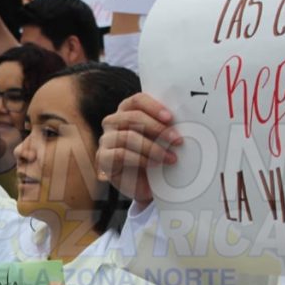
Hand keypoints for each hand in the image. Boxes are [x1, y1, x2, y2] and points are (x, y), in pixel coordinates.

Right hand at [97, 93, 181, 207]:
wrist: (144, 185)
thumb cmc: (154, 157)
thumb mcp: (161, 140)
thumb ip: (165, 128)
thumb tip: (182, 122)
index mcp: (128, 111)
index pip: (137, 100)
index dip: (154, 107)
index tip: (170, 118)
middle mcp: (113, 122)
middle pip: (132, 117)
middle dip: (157, 128)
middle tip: (177, 140)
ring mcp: (106, 139)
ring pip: (128, 136)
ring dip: (152, 147)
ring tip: (170, 158)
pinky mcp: (103, 157)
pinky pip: (121, 154)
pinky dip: (141, 159)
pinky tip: (154, 165)